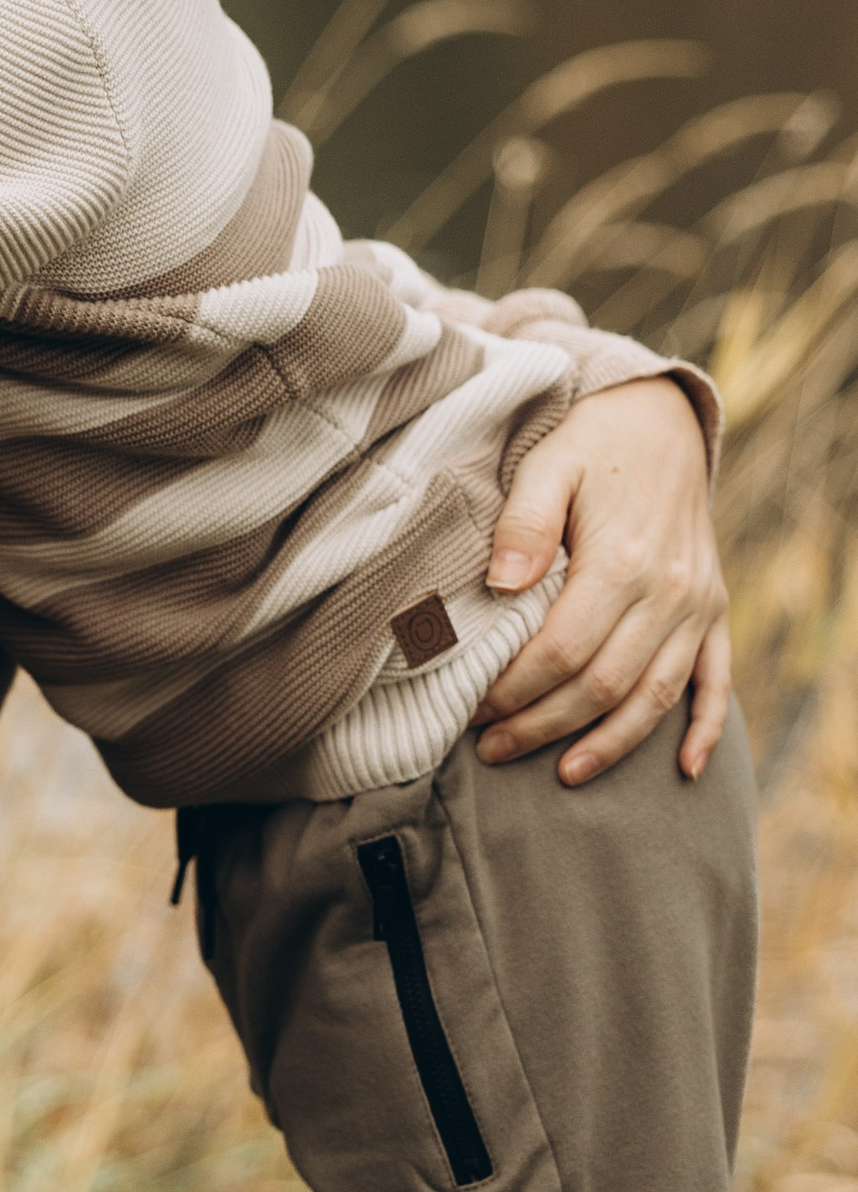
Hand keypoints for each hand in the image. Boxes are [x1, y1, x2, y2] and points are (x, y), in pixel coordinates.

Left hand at [475, 375, 728, 782]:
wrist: (658, 418)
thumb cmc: (589, 442)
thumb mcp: (547, 464)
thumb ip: (524, 523)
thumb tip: (503, 584)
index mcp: (623, 560)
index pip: (564, 651)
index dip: (517, 690)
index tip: (475, 709)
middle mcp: (670, 592)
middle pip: (605, 685)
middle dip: (545, 726)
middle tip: (492, 748)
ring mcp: (698, 604)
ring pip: (656, 696)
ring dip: (610, 742)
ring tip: (562, 773)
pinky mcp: (715, 609)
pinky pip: (716, 679)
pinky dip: (705, 728)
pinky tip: (683, 770)